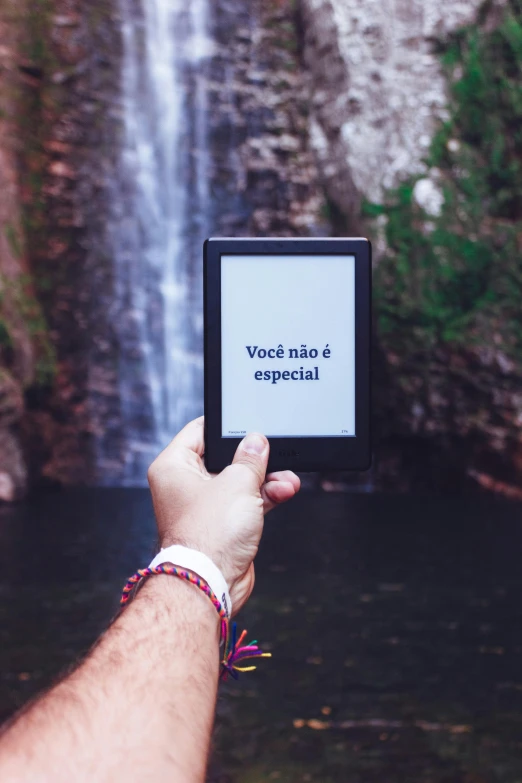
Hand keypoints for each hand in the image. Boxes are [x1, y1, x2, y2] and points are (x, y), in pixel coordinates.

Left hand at [147, 416, 299, 614]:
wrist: (211, 583)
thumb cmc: (210, 535)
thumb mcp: (237, 482)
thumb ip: (251, 458)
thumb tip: (257, 442)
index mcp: (174, 467)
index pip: (199, 431)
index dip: (225, 426)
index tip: (247, 421)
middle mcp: (184, 485)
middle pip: (223, 457)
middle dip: (254, 458)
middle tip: (273, 453)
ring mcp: (204, 506)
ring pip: (238, 481)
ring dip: (265, 479)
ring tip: (286, 478)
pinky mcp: (221, 525)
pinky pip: (245, 502)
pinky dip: (264, 497)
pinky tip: (284, 490)